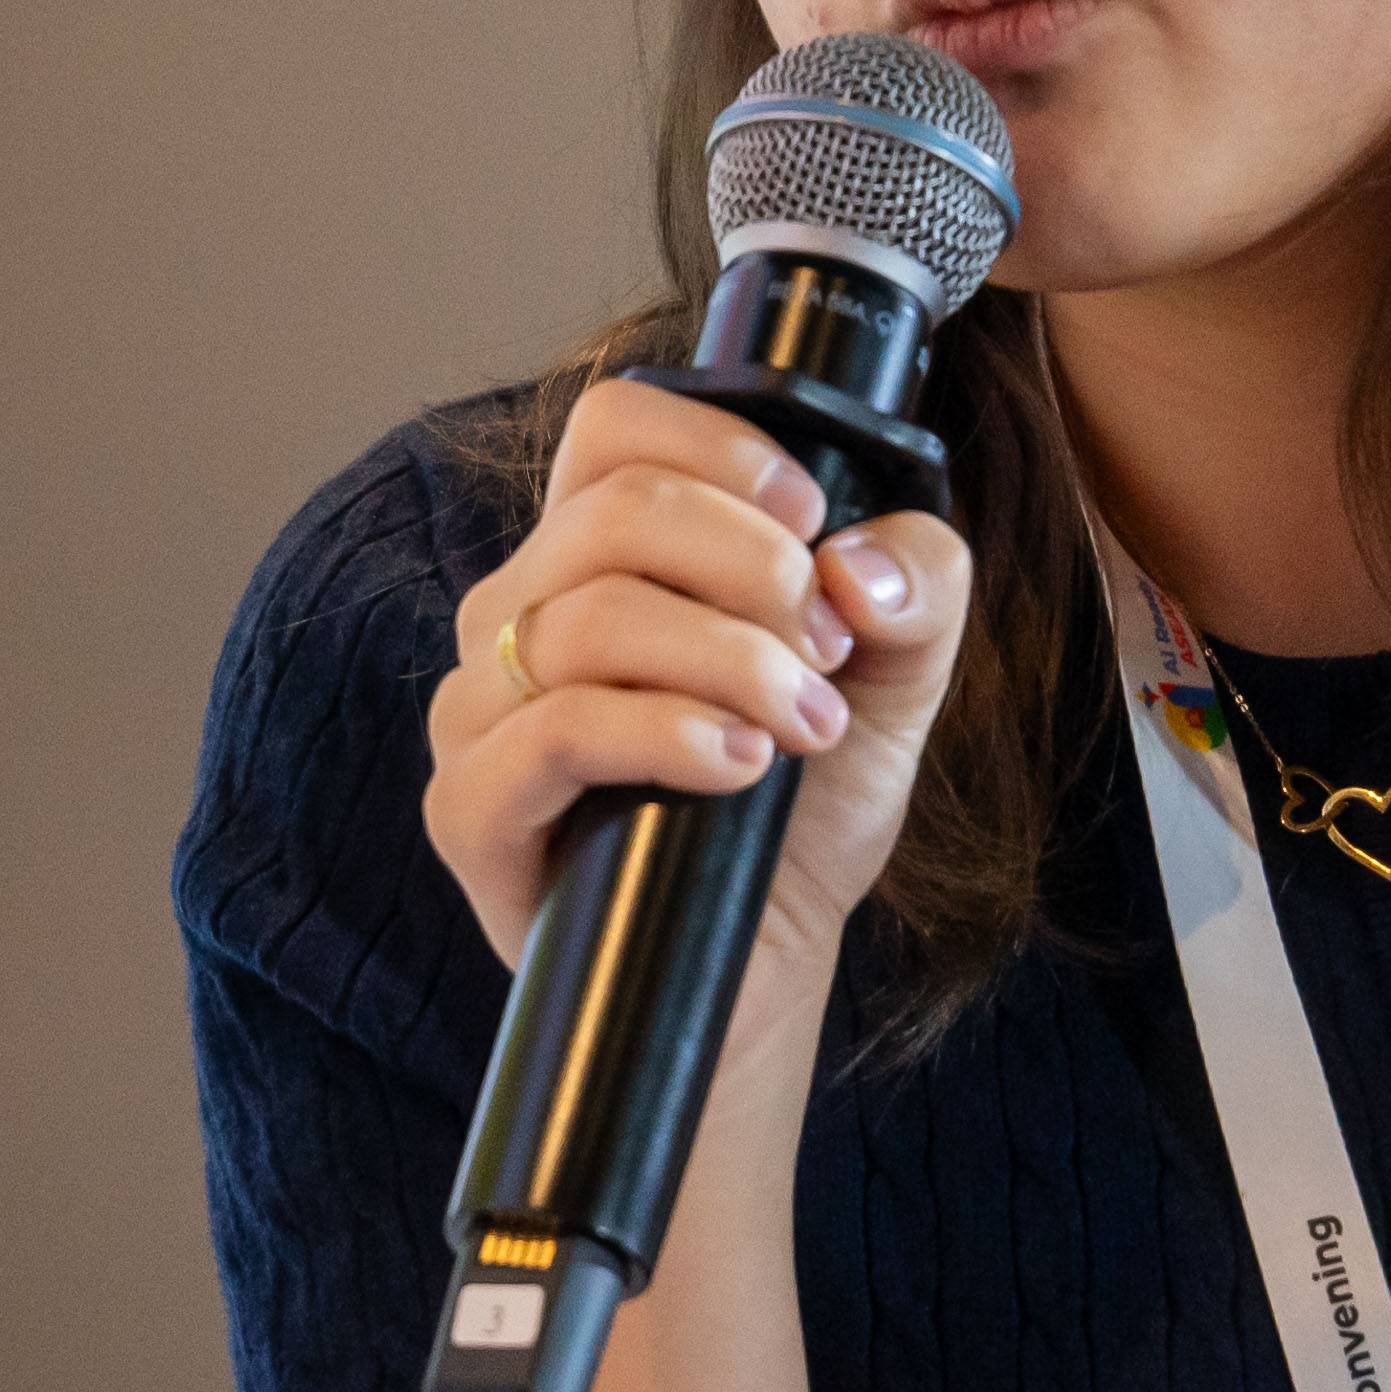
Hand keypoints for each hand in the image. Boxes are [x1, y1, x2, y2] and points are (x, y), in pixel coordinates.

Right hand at [421, 376, 975, 966]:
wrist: (762, 965)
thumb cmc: (800, 812)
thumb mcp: (895, 680)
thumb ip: (919, 587)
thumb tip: (861, 559)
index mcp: (598, 556)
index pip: (612, 426)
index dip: (718, 448)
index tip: (811, 519)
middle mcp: (521, 613)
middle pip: (615, 513)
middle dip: (753, 567)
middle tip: (827, 649)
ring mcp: (480, 710)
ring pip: (591, 617)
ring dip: (732, 662)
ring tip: (805, 728)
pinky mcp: (471, 809)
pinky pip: (557, 730)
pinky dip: (667, 733)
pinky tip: (741, 766)